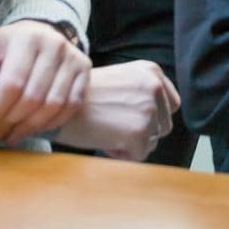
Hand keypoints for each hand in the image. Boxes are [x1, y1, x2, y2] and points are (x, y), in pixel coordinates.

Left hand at [0, 20, 90, 146]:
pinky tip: (31, 128)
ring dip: (28, 128)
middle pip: (33, 97)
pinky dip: (50, 123)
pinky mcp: (85, 69)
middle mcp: (55, 45)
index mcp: (27, 38)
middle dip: (9, 123)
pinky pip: (71, 106)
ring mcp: (73, 57)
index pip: (12, 83)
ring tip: (9, 136)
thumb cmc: (5, 48)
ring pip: (53, 105)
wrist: (36, 34)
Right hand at [55, 61, 180, 160]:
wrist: (58, 104)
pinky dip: (122, 155)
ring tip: (107, 130)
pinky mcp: (139, 132)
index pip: (170, 106)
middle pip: (163, 126)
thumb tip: (162, 120)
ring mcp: (149, 110)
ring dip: (131, 143)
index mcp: (152, 72)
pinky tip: (104, 140)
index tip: (128, 117)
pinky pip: (139, 155)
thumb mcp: (122, 80)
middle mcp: (155, 88)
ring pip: (152, 141)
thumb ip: (143, 92)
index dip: (151, 118)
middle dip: (141, 132)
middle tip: (112, 124)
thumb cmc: (84, 96)